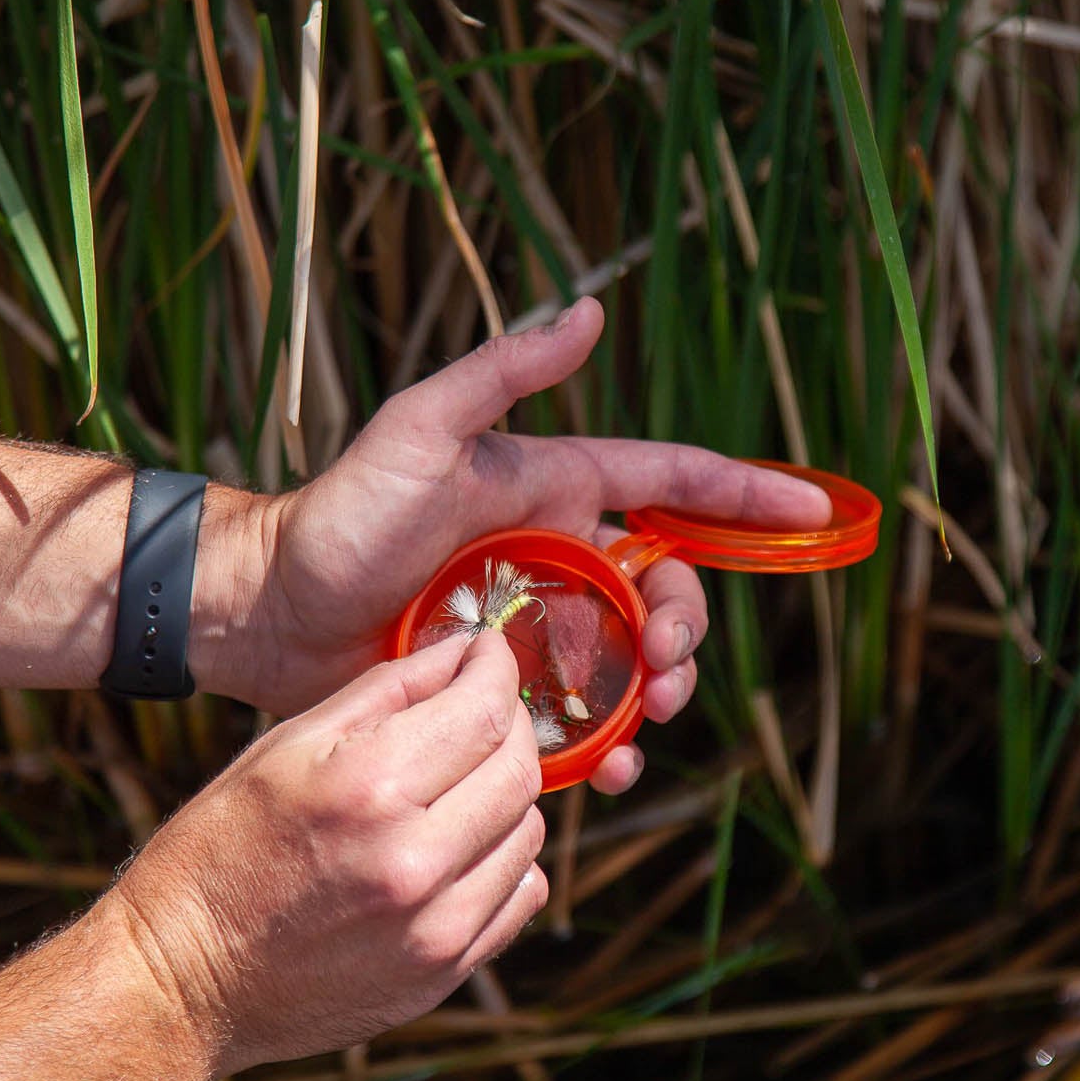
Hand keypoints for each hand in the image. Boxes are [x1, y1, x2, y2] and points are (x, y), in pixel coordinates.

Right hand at [105, 631, 544, 1075]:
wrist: (181, 980)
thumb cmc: (222, 848)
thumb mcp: (286, 746)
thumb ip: (387, 691)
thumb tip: (461, 652)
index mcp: (370, 786)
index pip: (487, 711)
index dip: (499, 669)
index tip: (490, 656)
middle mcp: (415, 859)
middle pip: (521, 770)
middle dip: (510, 727)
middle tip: (480, 715)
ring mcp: (435, 926)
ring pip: (528, 832)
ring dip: (506, 796)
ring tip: (457, 788)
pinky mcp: (444, 972)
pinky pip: (520, 896)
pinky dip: (504, 862)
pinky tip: (457, 851)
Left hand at [207, 298, 831, 793]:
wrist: (267, 611)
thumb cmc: (342, 512)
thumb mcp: (421, 428)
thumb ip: (504, 371)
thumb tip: (589, 310)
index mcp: (557, 494)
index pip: (672, 484)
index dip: (745, 495)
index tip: (812, 508)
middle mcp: (561, 561)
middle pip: (667, 590)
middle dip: (691, 624)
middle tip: (670, 658)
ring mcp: (538, 632)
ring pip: (637, 664)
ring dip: (663, 691)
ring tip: (649, 716)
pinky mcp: (506, 694)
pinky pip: (580, 726)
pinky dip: (607, 751)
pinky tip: (608, 770)